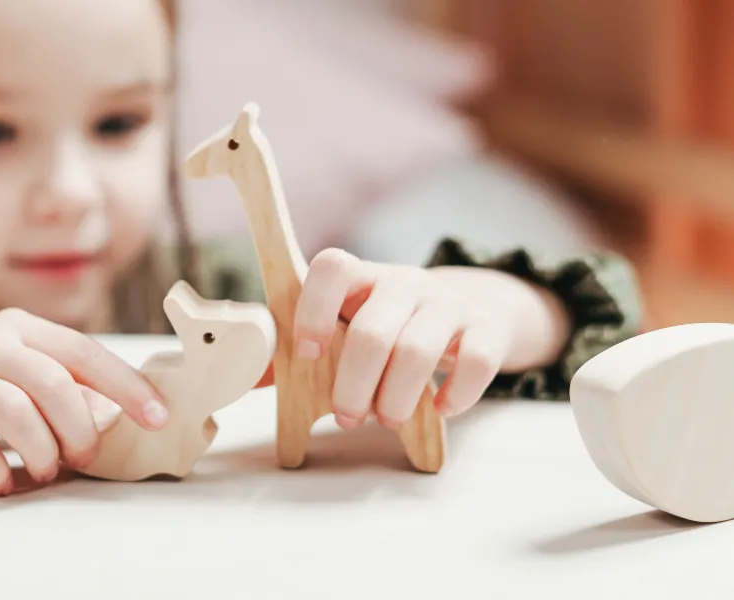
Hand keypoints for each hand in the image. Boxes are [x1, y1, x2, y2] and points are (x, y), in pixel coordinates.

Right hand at [0, 309, 168, 495]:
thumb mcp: (12, 365)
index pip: (83, 352)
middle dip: (80, 427)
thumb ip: (61, 382)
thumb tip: (118, 411)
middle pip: (52, 383)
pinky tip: (2, 481)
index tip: (157, 416)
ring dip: (41, 451)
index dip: (125, 385)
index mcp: (17, 329)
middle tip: (84, 456)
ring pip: (14, 412)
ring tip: (44, 469)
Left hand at [290, 249, 543, 426]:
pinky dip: (455, 394)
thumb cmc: (390, 325)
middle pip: (373, 331)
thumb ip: (300, 348)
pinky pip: (476, 362)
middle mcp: (404, 281)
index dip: (313, 309)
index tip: (309, 353)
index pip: (332, 267)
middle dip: (354, 385)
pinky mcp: (486, 329)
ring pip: (418, 351)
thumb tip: (247, 375)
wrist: (471, 309)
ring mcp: (447, 303)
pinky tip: (440, 409)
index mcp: (360, 276)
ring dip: (397, 398)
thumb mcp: (348, 324)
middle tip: (348, 418)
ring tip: (387, 419)